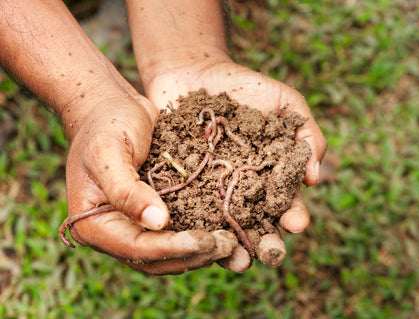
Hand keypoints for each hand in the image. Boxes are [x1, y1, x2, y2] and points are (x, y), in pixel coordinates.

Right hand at [64, 95, 237, 274]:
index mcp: (93, 223)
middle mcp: (114, 232)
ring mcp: (135, 226)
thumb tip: (159, 223)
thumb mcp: (109, 151)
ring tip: (232, 244)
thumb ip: (127, 189)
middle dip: (192, 255)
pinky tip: (226, 234)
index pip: (136, 248)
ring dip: (201, 253)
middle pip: (155, 259)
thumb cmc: (106, 124)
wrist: (114, 107)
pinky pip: (178, 235)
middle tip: (227, 245)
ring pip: (170, 254)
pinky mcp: (155, 215)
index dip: (172, 248)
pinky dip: (201, 238)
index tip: (204, 241)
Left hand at [143, 56, 326, 269]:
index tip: (296, 222)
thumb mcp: (287, 103)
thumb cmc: (247, 87)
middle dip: (267, 242)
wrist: (195, 72)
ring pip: (223, 227)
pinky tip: (198, 239)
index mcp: (271, 177)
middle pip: (258, 225)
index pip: (287, 204)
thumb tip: (313, 176)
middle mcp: (242, 191)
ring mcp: (210, 192)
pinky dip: (192, 228)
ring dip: (232, 247)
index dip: (294, 216)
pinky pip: (186, 211)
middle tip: (271, 254)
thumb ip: (307, 135)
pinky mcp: (180, 187)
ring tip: (237, 260)